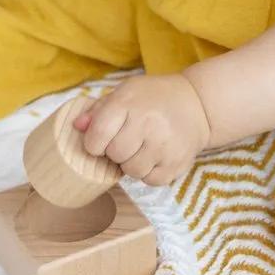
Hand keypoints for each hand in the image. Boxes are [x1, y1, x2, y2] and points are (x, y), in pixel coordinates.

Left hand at [72, 74, 209, 186]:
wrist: (197, 104)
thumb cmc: (153, 98)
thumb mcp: (125, 93)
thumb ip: (98, 110)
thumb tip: (77, 126)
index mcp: (129, 103)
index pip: (97, 135)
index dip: (94, 142)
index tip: (101, 140)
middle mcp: (148, 123)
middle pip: (114, 155)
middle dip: (115, 151)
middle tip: (127, 140)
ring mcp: (164, 145)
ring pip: (131, 171)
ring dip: (131, 163)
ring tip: (142, 147)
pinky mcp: (177, 163)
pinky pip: (149, 181)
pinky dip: (148, 172)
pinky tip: (155, 156)